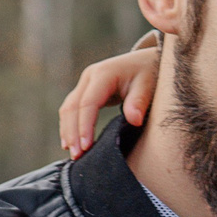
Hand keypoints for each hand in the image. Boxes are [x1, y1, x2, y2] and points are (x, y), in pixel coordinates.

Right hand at [58, 41, 161, 156]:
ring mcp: (86, 83)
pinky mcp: (86, 91)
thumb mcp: (148, 85)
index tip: (86, 147)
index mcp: (104, 74)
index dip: (85, 126)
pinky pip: (72, 110)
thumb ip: (139, 101)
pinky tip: (71, 143)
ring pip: (68, 109)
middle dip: (72, 133)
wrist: (146, 61)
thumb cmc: (149, 73)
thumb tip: (135, 121)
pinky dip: (70, 126)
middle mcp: (90, 77)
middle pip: (72, 107)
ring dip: (68, 132)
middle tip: (76, 156)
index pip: (87, 103)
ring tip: (73, 155)